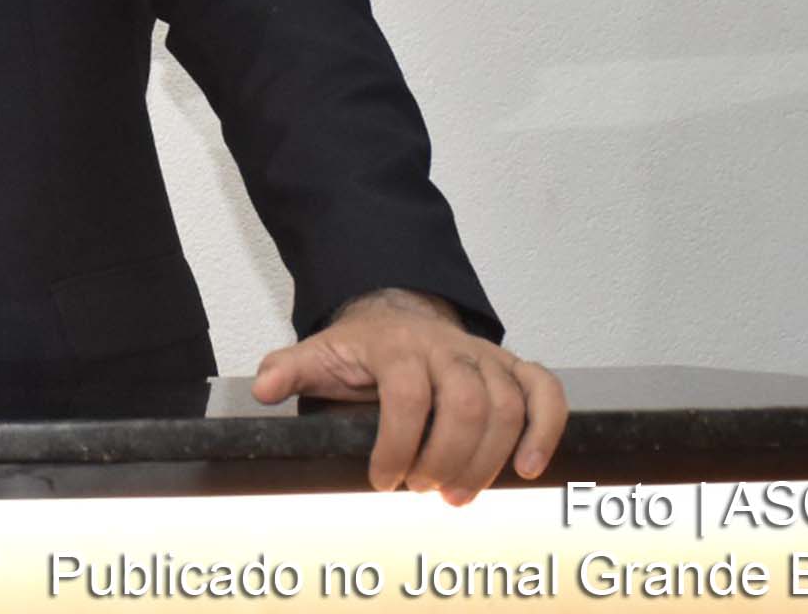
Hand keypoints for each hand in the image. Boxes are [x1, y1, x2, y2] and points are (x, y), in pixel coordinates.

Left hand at [251, 288, 565, 504]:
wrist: (397, 315)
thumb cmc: (361, 348)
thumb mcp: (318, 354)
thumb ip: (289, 370)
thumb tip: (263, 389)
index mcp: (397, 346)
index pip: (408, 395)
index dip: (398, 444)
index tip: (383, 480)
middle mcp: (447, 347)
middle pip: (467, 403)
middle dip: (448, 457)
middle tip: (424, 490)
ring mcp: (485, 356)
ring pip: (507, 404)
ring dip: (489, 458)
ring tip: (458, 494)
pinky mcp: (513, 368)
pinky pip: (545, 392)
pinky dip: (545, 429)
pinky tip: (526, 467)